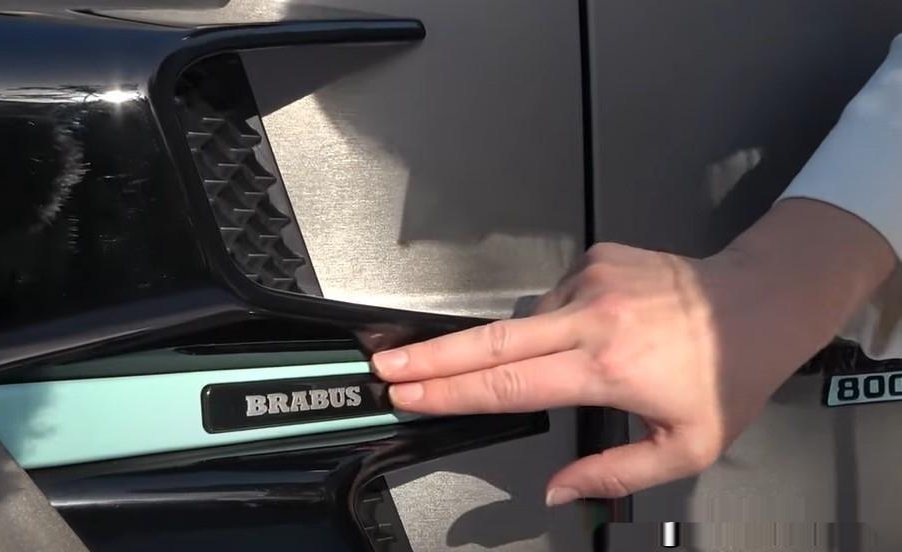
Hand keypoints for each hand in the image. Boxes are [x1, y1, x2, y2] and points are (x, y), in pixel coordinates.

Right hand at [371, 199, 894, 505]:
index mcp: (608, 367)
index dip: (451, 392)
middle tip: (385, 365)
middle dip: (430, 357)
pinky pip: (553, 297)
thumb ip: (614, 474)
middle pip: (490, 342)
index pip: (510, 385)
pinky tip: (598, 330)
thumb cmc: (727, 376)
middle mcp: (590, 317)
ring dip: (525, 347)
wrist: (761, 297)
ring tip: (589, 361)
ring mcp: (589, 279)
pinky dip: (558, 320)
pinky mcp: (594, 255)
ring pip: (525, 321)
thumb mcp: (686, 447)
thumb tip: (556, 490)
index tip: (409, 393)